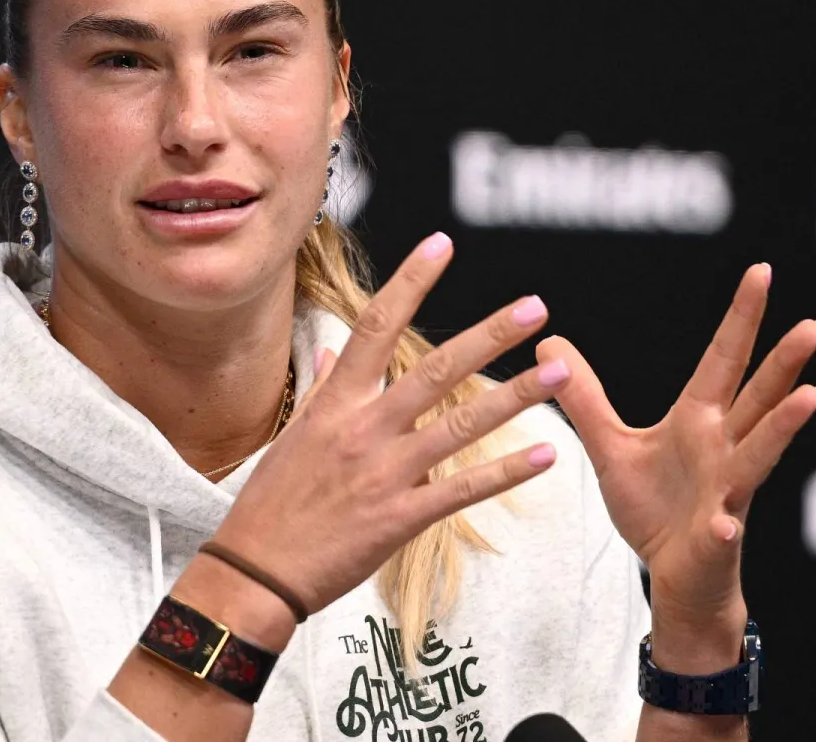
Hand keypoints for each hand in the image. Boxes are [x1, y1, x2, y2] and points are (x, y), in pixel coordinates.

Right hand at [215, 232, 567, 616]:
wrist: (257, 569)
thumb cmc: (270, 503)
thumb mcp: (292, 436)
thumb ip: (322, 391)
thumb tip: (330, 353)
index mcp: (336, 403)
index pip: (376, 325)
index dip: (410, 281)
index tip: (441, 245)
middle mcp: (364, 428)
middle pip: (436, 369)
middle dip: (490, 335)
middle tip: (536, 308)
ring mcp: (385, 472)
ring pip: (461, 425)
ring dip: (515, 397)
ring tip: (558, 371)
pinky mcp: (401, 517)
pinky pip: (464, 489)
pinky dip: (507, 472)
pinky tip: (545, 455)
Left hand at [537, 264, 815, 622]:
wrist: (674, 577)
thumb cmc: (654, 509)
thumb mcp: (610, 446)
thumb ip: (584, 397)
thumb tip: (549, 343)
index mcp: (699, 421)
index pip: (724, 360)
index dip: (741, 318)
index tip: (761, 271)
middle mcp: (723, 449)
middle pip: (758, 396)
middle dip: (785, 361)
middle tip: (814, 324)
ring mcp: (726, 493)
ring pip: (759, 455)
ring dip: (784, 427)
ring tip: (812, 397)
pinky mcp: (716, 538)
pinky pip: (722, 530)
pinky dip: (725, 527)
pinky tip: (728, 523)